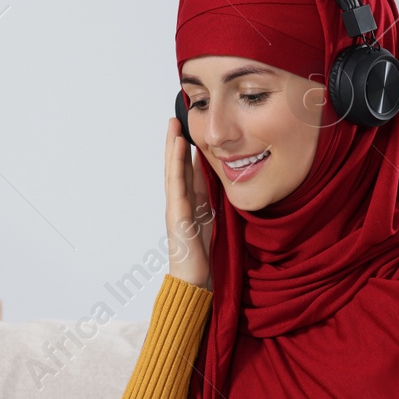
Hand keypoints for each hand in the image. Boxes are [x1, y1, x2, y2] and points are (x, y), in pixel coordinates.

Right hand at [165, 118, 213, 290]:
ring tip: (173, 125)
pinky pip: (176, 183)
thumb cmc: (206, 254)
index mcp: (192, 202)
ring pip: (172, 170)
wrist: (196, 280)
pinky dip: (176, 163)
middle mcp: (180, 201)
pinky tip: (178, 146)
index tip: (193, 128)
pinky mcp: (176, 214)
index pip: (189, 169)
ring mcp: (175, 206)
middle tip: (176, 118)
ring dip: (172, 147)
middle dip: (175, 142)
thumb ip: (217, 200)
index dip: (189, 149)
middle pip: (176, 166)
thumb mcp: (217, 219)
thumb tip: (226, 179)